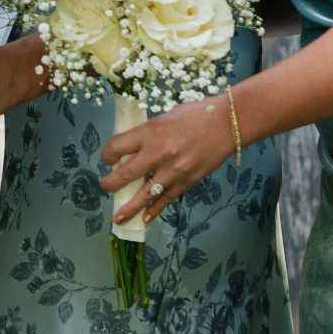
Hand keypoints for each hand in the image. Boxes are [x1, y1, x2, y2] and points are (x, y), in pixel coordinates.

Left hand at [98, 92, 237, 226]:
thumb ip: (148, 134)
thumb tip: (133, 146)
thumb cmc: (196, 114)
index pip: (117, 147)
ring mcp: (173, 171)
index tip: (107, 158)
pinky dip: (155, 210)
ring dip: (129, 208)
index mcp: (150, 132)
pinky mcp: (188, 181)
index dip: (107, 155)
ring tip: (118, 218)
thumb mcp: (164, 118)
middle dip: (110, 184)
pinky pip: (167, 199)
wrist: (228, 124)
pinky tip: (145, 219)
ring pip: (145, 195)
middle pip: (125, 174)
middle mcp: (158, 153)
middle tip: (105, 186)